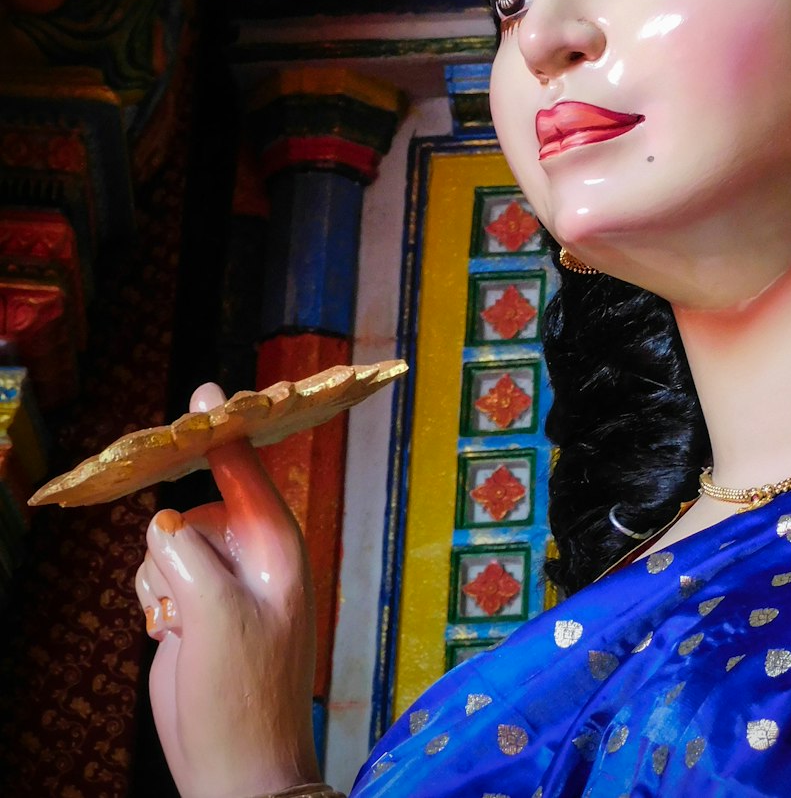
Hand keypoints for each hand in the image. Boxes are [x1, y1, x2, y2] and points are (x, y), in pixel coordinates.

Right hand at [135, 383, 319, 797]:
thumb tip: (163, 526)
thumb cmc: (242, 694)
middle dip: (175, 545)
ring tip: (179, 625)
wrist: (233, 769)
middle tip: (184, 597)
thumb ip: (186, 555)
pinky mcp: (195, 608)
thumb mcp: (216, 616)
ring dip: (160, 577)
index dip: (224, 430)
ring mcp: (223, 583)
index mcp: (277, 546)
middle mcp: (252, 556)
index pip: (247, 472)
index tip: (206, 390)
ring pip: (168, 543)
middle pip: (194, 509)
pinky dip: (153, 597)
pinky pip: (158, 574)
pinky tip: (166, 633)